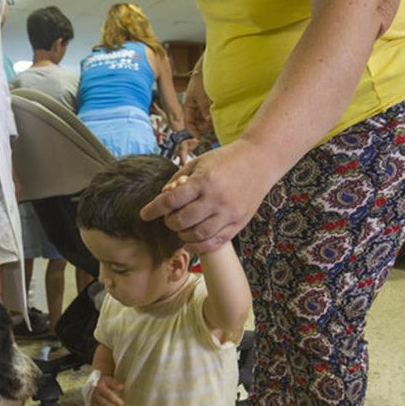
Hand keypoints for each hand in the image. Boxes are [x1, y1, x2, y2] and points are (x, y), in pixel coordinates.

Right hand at [90, 375, 124, 405]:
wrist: (91, 386)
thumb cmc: (102, 383)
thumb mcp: (108, 380)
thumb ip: (114, 383)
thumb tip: (121, 387)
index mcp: (98, 387)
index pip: (107, 395)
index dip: (115, 400)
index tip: (122, 404)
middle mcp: (93, 395)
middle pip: (104, 403)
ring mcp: (91, 402)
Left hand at [140, 139, 272, 253]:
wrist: (259, 161)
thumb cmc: (225, 159)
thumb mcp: (199, 162)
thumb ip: (178, 179)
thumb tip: (163, 197)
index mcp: (204, 180)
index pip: (171, 200)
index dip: (154, 209)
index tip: (145, 214)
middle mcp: (216, 199)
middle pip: (182, 220)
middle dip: (170, 222)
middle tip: (169, 218)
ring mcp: (229, 213)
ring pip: (198, 235)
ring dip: (183, 235)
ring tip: (181, 229)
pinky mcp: (239, 222)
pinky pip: (215, 241)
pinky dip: (199, 246)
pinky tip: (191, 242)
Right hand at [183, 70, 212, 138]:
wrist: (207, 69)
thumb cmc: (200, 80)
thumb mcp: (201, 96)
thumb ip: (204, 108)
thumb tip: (208, 121)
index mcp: (188, 106)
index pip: (188, 122)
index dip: (192, 131)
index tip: (199, 137)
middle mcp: (195, 108)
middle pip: (197, 123)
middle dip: (202, 128)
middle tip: (210, 132)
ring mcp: (202, 106)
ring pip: (204, 120)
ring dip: (209, 124)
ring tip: (215, 127)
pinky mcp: (210, 104)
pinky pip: (210, 115)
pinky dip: (213, 118)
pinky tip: (218, 120)